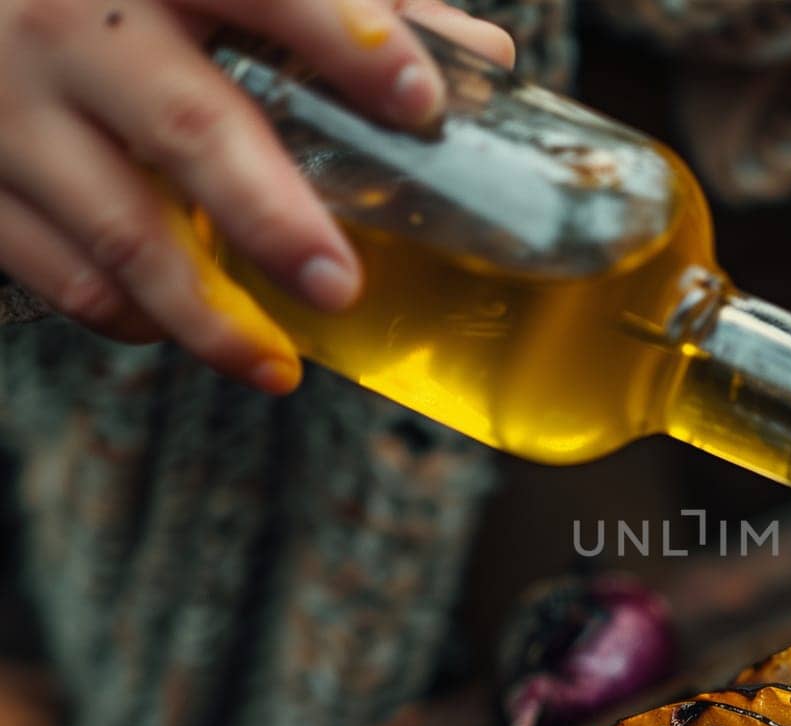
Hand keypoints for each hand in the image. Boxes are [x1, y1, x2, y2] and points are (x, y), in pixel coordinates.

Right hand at [0, 0, 513, 390]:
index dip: (344, 37)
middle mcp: (74, 22)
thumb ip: (348, 4)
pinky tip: (184, 329)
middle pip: (187, 124)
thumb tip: (484, 61)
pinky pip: (58, 270)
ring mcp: (9, 104)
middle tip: (341, 284)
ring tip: (279, 366)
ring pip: (118, 228)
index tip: (422, 100)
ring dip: (207, 312)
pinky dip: (129, 314)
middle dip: (273, 215)